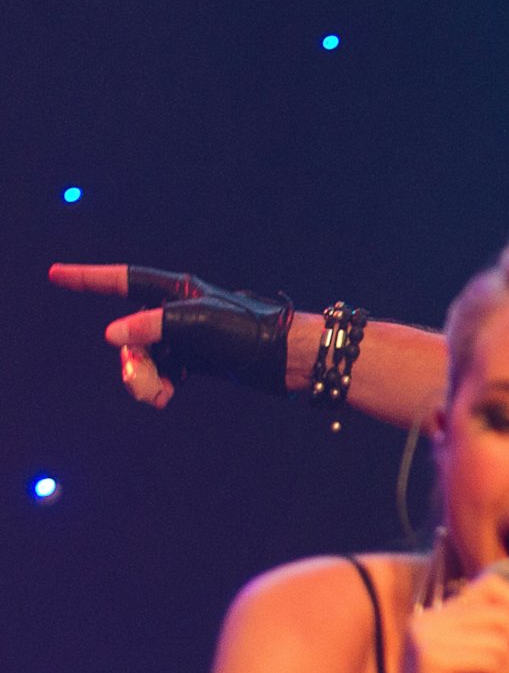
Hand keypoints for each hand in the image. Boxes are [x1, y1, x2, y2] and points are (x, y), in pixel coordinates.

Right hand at [48, 263, 294, 405]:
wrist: (290, 361)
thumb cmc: (250, 333)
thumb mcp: (199, 324)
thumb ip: (152, 326)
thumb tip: (113, 336)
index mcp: (177, 291)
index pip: (124, 280)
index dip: (88, 279)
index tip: (55, 274)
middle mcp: (179, 311)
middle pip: (130, 334)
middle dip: (131, 362)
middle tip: (144, 386)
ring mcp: (187, 337)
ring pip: (144, 358)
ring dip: (144, 379)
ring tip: (158, 396)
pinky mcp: (198, 360)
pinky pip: (163, 374)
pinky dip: (159, 387)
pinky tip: (166, 399)